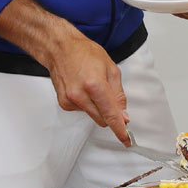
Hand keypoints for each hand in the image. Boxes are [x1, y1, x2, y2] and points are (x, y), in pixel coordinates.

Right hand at [0, 0, 129, 144]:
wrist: (60, 48)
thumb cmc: (84, 53)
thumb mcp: (110, 68)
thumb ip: (118, 94)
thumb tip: (123, 115)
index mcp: (95, 85)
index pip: (111, 114)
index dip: (120, 130)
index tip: (126, 140)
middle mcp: (81, 95)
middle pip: (102, 119)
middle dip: (110, 113)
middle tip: (110, 97)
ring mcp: (70, 101)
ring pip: (93, 116)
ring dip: (97, 107)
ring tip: (92, 86)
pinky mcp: (64, 104)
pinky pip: (82, 111)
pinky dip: (86, 104)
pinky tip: (82, 88)